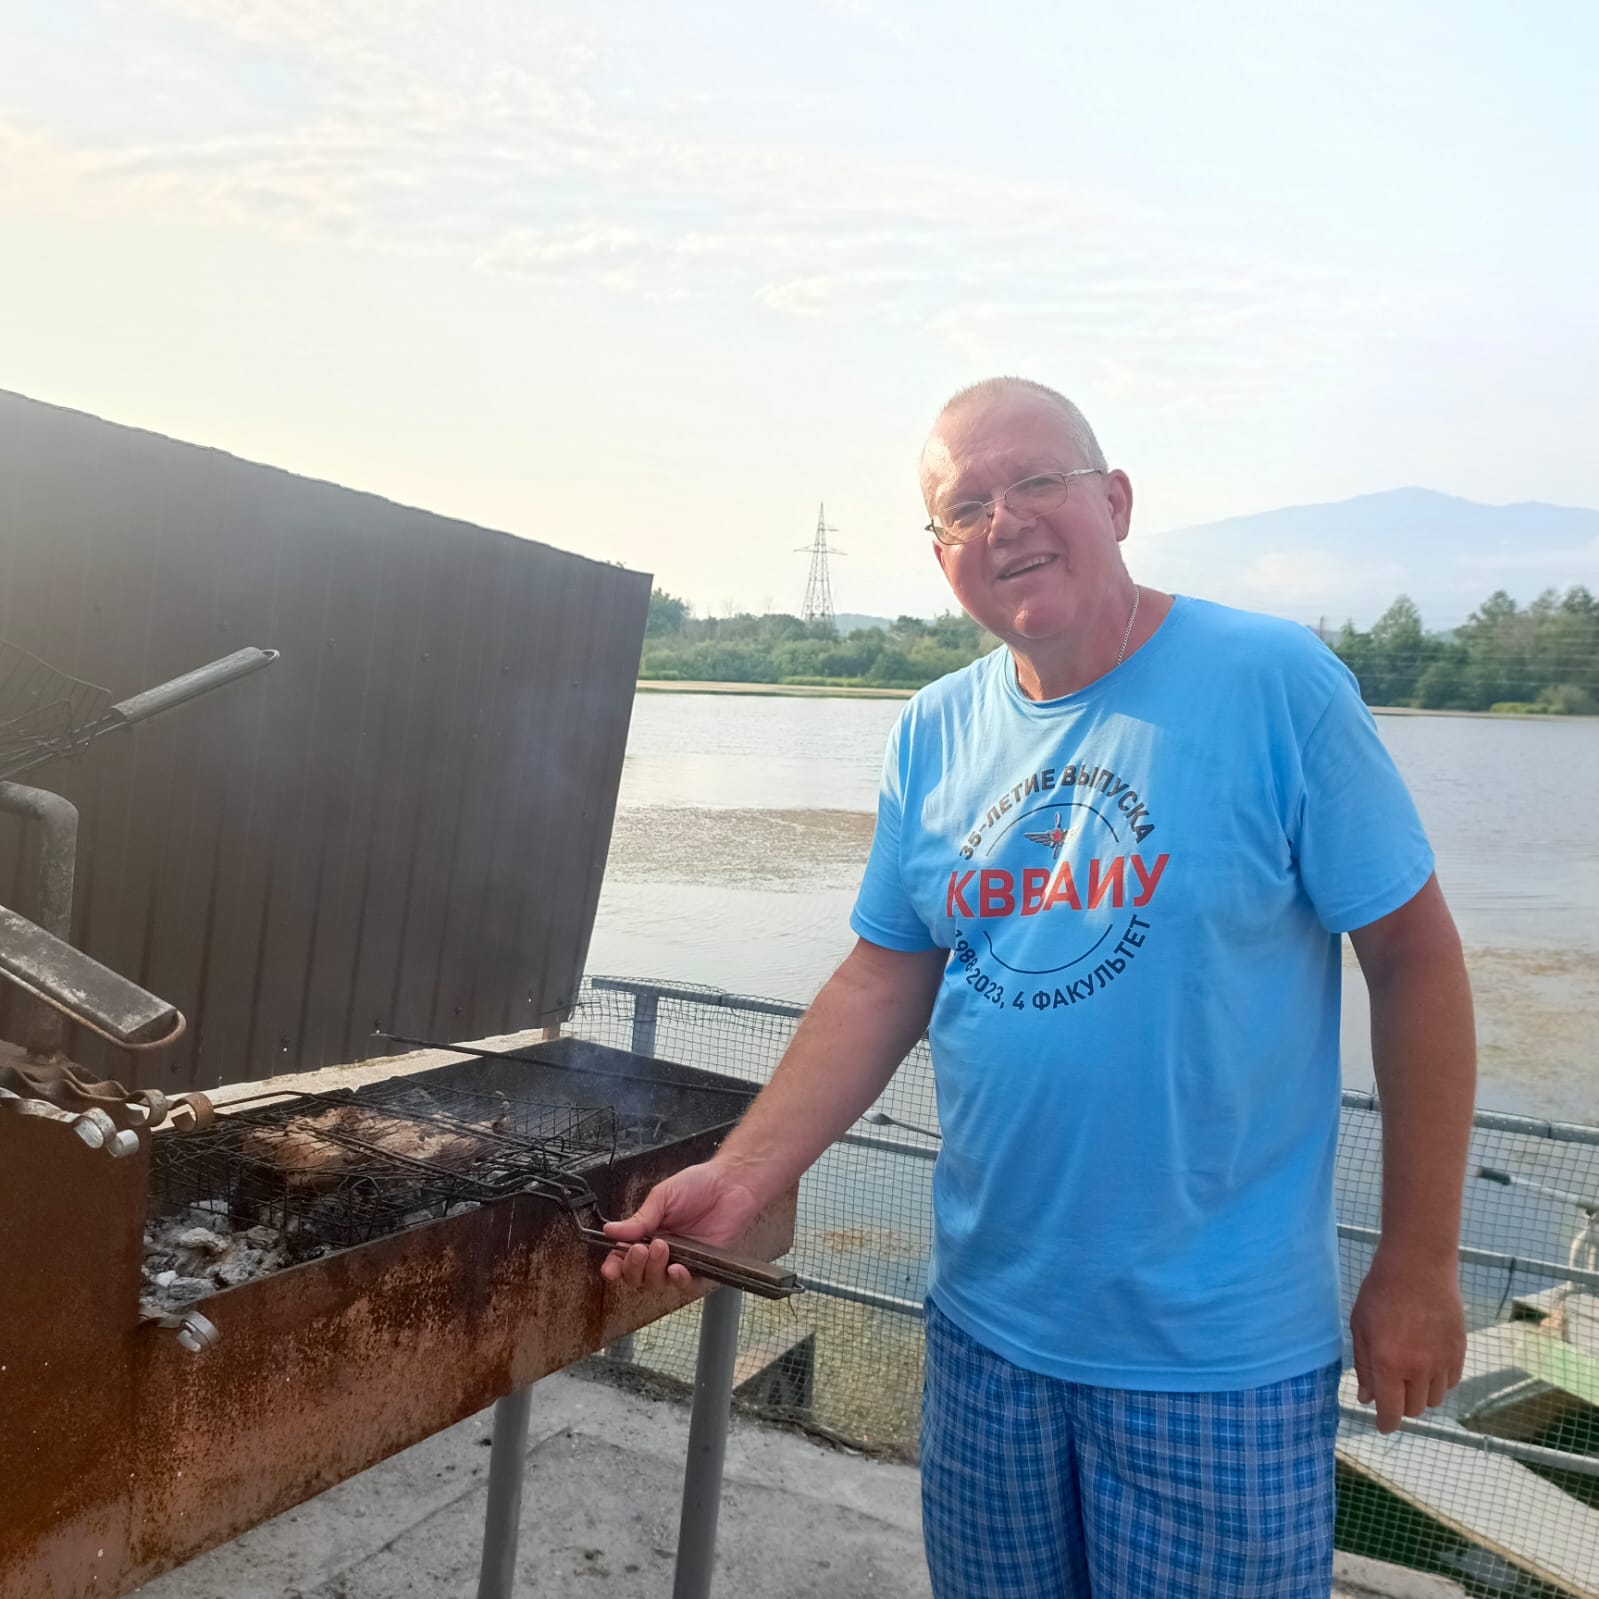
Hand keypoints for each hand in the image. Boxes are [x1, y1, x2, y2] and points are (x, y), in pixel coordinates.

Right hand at [598, 1161, 761, 1294]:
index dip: (614, 1267)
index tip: (610, 1269)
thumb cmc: (697, 1185)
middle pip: (638, 1277)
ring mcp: (681, 1261)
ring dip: (654, 1271)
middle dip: (633, 1268)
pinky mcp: (702, 1267)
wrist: (729, 1184)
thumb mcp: (662, 1197)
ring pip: (658, 1283)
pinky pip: (687, 1285)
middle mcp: (662, 1252)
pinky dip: (679, 1281)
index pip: (624, 1258)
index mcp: (647, 1235)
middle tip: (639, 1250)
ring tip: (661, 1248)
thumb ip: (639, 1219)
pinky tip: (677, 1268)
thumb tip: (610, 1231)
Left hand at [1349, 1248, 1465, 1433]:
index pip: (1391, 1411)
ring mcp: (1442, 1362)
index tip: (1383, 1426)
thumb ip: (1364, 1366)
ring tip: (1409, 1372)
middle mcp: (1418, 1369)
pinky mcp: (1459, 1352)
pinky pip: (1451, 1382)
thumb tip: (1367, 1398)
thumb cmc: (1380, 1293)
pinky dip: (1438, 1381)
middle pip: (1414, 1409)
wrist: (1418, 1267)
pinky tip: (1427, 1363)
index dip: (1386, 1423)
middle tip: (1392, 1388)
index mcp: (1389, 1364)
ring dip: (1420, 1394)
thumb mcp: (1360, 1327)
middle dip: (1401, 1405)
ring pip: (1434, 1399)